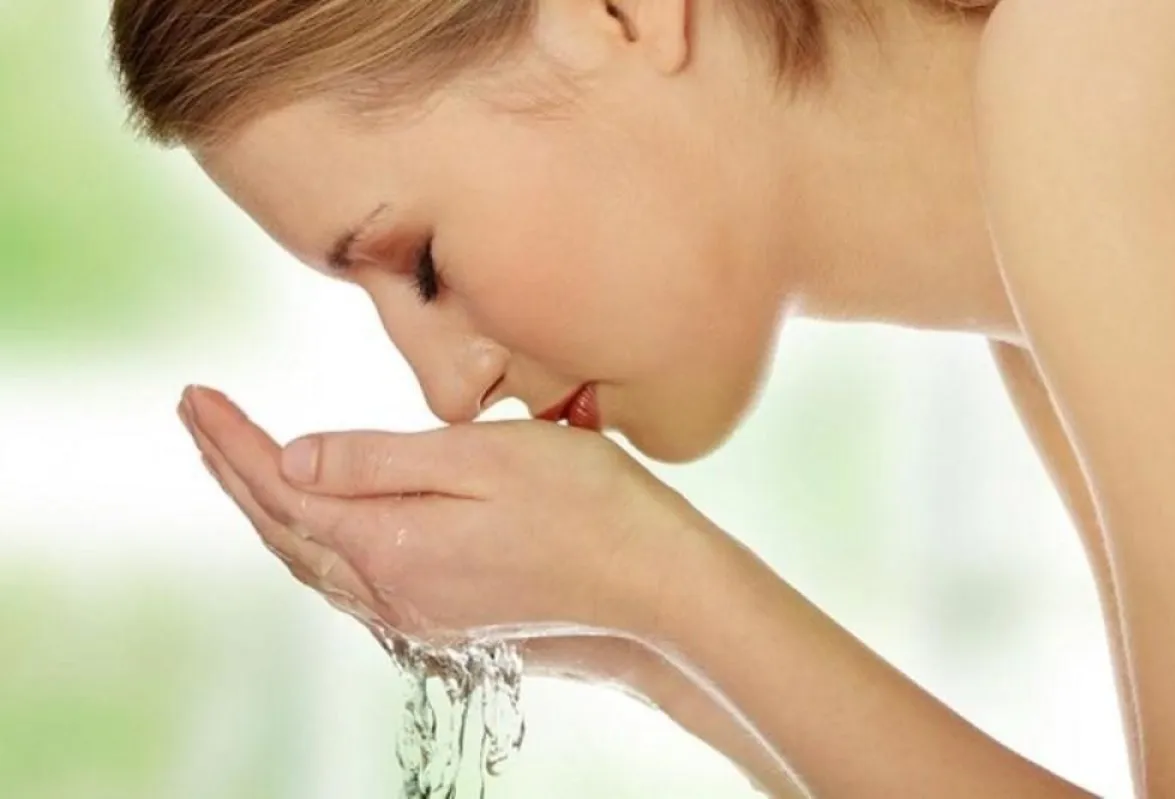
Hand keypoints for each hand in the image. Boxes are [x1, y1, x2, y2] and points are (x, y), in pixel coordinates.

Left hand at [176, 385, 699, 647]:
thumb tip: (292, 458)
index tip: (193, 393)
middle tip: (197, 417)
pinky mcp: (445, 616)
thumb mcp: (479, 460)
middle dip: (231, 471)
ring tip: (235, 461)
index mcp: (390, 545)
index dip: (230, 441)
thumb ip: (378, 461)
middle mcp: (390, 591)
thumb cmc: (584, 506)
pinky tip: (314, 522)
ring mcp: (417, 613)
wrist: (654, 586)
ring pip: (311, 559)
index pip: (281, 488)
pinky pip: (348, 578)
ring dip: (264, 508)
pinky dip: (310, 540)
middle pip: (283, 530)